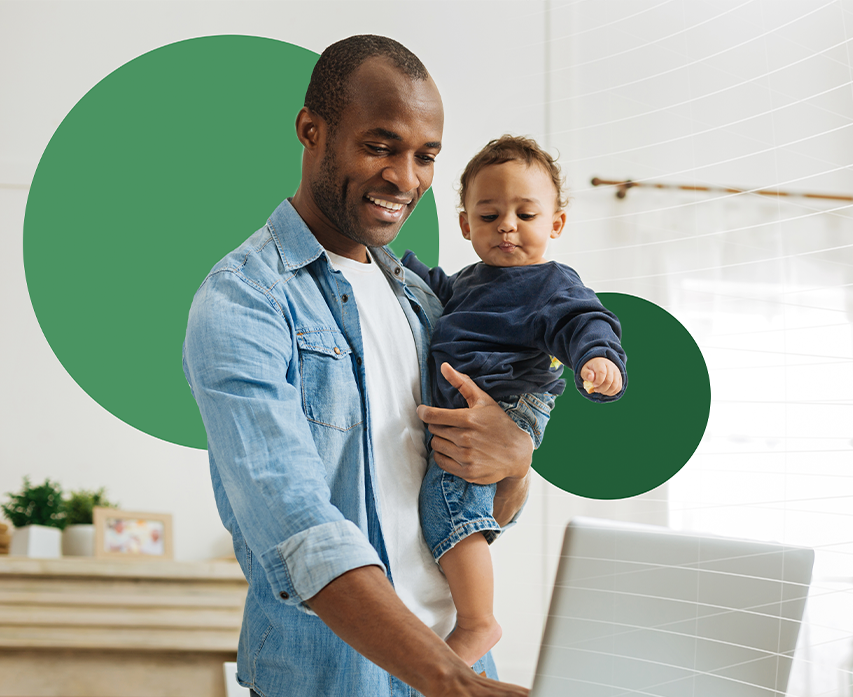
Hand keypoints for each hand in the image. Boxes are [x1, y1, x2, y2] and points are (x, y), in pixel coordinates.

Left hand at [416, 363, 532, 485]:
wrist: (517, 453)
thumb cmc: (499, 424)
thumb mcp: (484, 401)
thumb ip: (462, 382)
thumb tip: (444, 366)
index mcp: (468, 419)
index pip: (432, 416)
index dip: (424, 412)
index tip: (423, 411)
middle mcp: (465, 438)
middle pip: (434, 430)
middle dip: (438, 426)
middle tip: (448, 425)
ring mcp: (466, 456)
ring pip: (436, 446)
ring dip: (440, 441)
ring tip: (452, 438)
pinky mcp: (467, 471)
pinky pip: (441, 462)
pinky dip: (443, 455)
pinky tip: (453, 450)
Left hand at [580, 357, 622, 395]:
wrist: (599, 364)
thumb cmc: (591, 369)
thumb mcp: (585, 370)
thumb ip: (586, 374)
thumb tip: (591, 378)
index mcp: (600, 363)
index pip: (602, 372)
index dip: (598, 381)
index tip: (594, 385)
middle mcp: (610, 366)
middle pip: (609, 381)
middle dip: (601, 388)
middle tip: (595, 389)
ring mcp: (616, 372)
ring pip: (615, 385)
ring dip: (607, 391)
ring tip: (600, 390)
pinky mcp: (619, 377)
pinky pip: (618, 387)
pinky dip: (612, 392)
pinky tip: (605, 391)